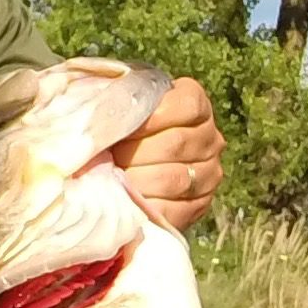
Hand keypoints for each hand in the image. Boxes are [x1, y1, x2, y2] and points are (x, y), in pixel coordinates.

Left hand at [111, 76, 223, 232]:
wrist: (125, 161)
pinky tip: (126, 202)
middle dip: (135, 154)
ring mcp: (208, 173)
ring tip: (113, 179)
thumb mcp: (117, 102)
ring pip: (175, 179)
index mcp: (193, 101)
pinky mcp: (199, 205)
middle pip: (176, 144)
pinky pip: (175, 210)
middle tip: (109, 158)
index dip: (148, 119)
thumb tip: (98, 107)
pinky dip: (146, 208)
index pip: (184, 106)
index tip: (121, 129)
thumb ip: (114, 97)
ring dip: (138, 182)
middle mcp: (209, 136)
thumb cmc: (118, 125)